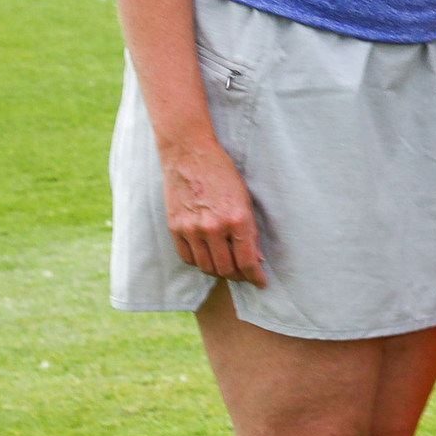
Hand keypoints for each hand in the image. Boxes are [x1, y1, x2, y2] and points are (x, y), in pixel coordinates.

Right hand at [160, 134, 263, 283]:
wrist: (189, 153)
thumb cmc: (222, 172)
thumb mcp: (244, 198)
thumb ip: (249, 229)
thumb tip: (255, 258)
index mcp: (237, 218)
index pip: (247, 260)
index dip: (255, 276)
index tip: (260, 282)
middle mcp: (214, 227)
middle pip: (226, 269)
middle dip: (238, 275)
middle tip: (244, 274)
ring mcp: (192, 229)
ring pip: (206, 266)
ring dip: (218, 271)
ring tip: (227, 266)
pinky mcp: (175, 227)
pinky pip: (187, 257)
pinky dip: (198, 262)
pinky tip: (207, 257)